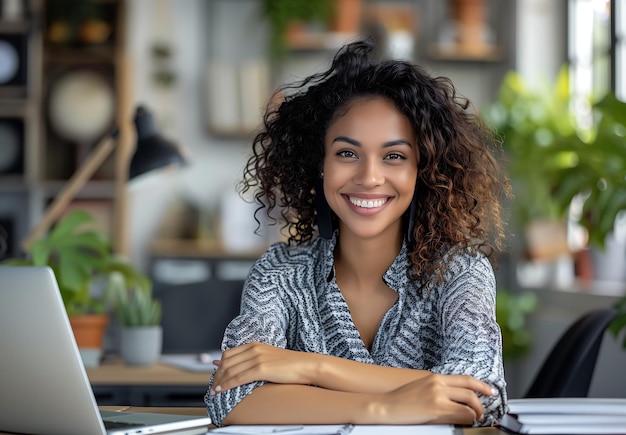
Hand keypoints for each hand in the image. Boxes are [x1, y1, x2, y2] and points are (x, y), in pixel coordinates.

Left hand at [210, 342, 314, 394]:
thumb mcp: (267, 357)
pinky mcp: (261, 368)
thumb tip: (236, 364)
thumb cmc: (289, 364)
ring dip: (219, 382)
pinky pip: (238, 377)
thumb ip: (250, 359)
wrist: (305, 365)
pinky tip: (222, 390)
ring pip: (230, 370)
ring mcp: (257, 358)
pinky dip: (227, 385)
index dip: (219, 366)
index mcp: (254, 344)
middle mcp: (254, 349)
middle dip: (217, 375)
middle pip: (227, 362)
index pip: (228, 353)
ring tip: (215, 391)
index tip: (215, 375)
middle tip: (213, 386)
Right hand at [370, 373, 493, 424]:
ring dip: (475, 413)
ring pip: (469, 403)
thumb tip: (454, 399)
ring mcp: (438, 395)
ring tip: (474, 419)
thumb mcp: (421, 388)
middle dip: (481, 403)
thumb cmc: (401, 400)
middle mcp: (439, 384)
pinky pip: (462, 414)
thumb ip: (438, 389)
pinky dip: (467, 420)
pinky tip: (463, 422)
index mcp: (435, 377)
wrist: (386, 406)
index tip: (489, 390)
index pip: (465, 379)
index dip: (481, 385)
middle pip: (470, 391)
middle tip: (482, 412)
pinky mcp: (437, 408)